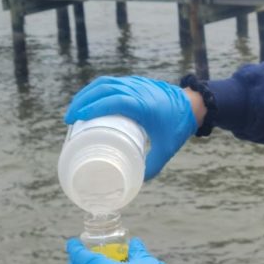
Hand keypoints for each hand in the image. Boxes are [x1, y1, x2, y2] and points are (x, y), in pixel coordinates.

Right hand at [64, 76, 197, 178]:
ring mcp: (136, 83)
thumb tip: (135, 181)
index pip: (112, 100)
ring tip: (75, 110)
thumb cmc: (179, 126)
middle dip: (82, 101)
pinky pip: (112, 82)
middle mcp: (137, 90)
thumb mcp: (166, 148)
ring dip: (87, 94)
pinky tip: (90, 101)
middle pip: (102, 89)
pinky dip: (96, 90)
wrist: (194, 104)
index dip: (92, 107)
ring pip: (105, 82)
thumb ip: (152, 166)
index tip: (76, 119)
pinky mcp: (136, 82)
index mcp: (143, 104)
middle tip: (69, 119)